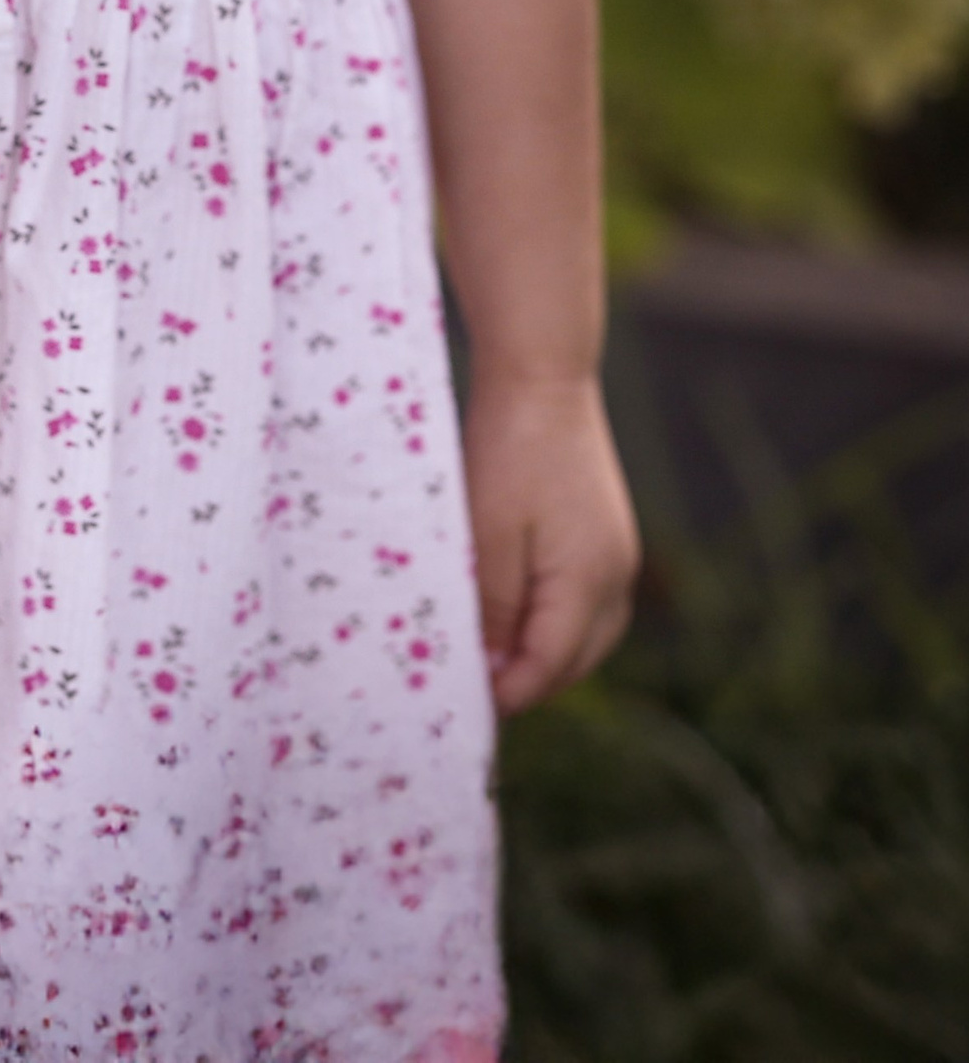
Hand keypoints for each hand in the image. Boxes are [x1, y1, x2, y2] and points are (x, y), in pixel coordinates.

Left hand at [464, 371, 637, 714]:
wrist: (543, 376)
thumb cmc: (508, 450)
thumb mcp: (486, 532)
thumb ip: (490, 604)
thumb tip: (490, 667)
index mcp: (589, 581)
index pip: (550, 664)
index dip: (508, 692)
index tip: (463, 704)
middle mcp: (615, 576)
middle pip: (575, 660)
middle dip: (528, 681)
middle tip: (472, 688)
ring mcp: (617, 555)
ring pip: (585, 636)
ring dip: (543, 654)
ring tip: (490, 657)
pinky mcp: (608, 535)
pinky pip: (587, 603)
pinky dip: (555, 620)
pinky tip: (517, 613)